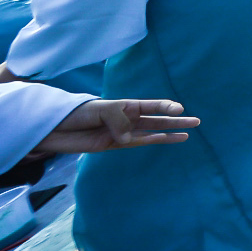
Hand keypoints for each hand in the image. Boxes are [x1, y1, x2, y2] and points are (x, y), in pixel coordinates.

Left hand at [32, 98, 198, 155]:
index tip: (178, 109)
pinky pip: (139, 143)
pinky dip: (155, 141)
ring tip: (191, 131)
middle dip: (176, 119)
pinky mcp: (115, 145)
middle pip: (156, 118)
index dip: (164, 106)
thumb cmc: (76, 114)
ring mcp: (123, 132)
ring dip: (171, 132)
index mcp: (124, 105)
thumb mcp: (99, 111)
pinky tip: (171, 140)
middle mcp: (127, 118)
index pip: (150, 105)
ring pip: (152, 131)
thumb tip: (129, 138)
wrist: (54, 129)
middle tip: (197, 120)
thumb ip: (117, 121)